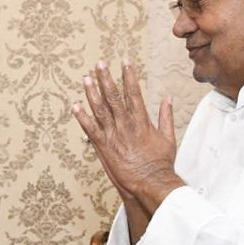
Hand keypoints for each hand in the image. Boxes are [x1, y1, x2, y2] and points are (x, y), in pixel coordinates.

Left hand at [73, 59, 182, 215]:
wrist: (150, 183)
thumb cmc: (160, 164)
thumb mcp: (168, 138)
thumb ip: (166, 116)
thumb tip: (168, 98)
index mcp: (142, 121)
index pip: (134, 93)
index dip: (129, 75)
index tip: (125, 61)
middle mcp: (126, 125)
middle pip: (114, 97)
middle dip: (107, 78)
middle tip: (100, 63)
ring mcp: (113, 136)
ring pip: (100, 110)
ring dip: (92, 93)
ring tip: (86, 77)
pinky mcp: (103, 147)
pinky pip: (90, 130)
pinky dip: (82, 118)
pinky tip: (75, 106)